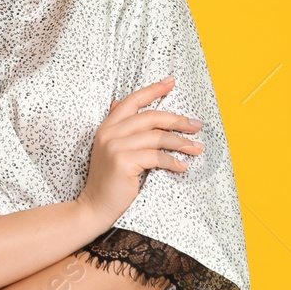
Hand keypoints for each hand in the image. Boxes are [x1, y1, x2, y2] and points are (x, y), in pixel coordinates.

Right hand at [75, 76, 202, 226]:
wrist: (94, 206)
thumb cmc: (108, 181)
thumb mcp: (109, 149)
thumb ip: (117, 128)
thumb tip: (117, 102)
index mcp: (107, 127)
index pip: (132, 101)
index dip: (153, 90)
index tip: (170, 82)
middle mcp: (109, 133)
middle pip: (150, 117)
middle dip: (177, 120)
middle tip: (196, 125)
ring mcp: (115, 146)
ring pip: (157, 137)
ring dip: (181, 142)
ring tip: (196, 148)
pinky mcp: (123, 162)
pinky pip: (156, 157)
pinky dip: (173, 162)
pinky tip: (183, 166)